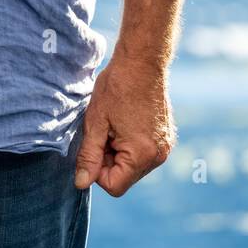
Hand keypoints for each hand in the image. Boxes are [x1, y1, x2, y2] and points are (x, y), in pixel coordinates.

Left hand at [74, 54, 175, 197]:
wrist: (141, 62)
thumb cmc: (116, 88)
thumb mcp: (95, 122)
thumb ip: (89, 156)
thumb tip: (81, 184)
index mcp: (141, 154)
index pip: (114, 186)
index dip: (97, 170)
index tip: (94, 145)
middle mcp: (158, 156)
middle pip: (125, 177)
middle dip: (108, 160)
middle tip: (102, 131)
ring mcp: (165, 147)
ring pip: (133, 166)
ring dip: (119, 153)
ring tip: (114, 125)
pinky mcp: (166, 138)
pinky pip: (144, 154)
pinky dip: (131, 145)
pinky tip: (125, 122)